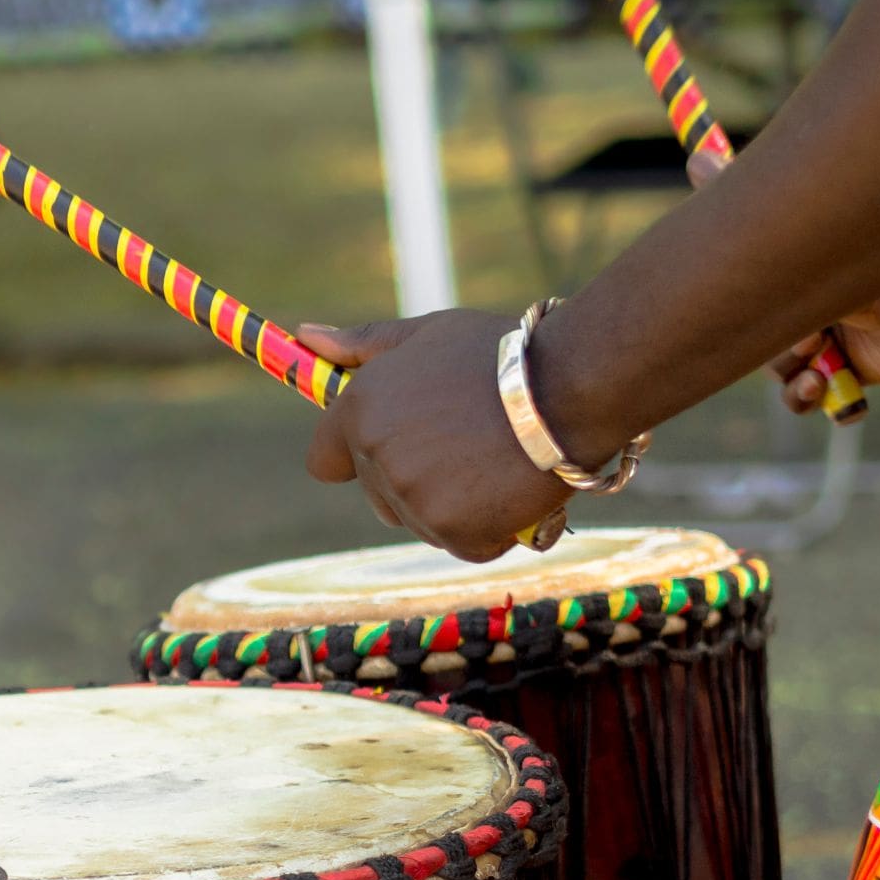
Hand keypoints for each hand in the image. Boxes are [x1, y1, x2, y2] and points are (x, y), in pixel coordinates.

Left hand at [301, 311, 575, 563]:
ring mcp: (414, 499)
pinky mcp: (453, 533)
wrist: (573, 385)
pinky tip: (511, 489)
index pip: (324, 462)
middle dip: (412, 480)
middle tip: (466, 445)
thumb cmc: (502, 354)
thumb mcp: (428, 335)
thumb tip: (305, 337)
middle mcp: (377, 457)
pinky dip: (486, 528)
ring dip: (451, 505)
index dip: (356, 458)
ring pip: (418, 522)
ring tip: (495, 461)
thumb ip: (361, 345)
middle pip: (377, 497)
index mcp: (361, 410)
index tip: (395, 447)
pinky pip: (461, 543)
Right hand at [687, 148, 879, 412]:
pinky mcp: (861, 375)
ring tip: (821, 369)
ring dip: (797, 383)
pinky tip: (830, 390)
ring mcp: (838, 346)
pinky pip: (828, 403)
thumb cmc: (874, 259)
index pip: (752, 310)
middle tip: (811, 340)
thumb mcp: (806, 235)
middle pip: (766, 353)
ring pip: (791, 381)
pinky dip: (826, 402)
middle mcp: (814, 313)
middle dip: (782, 354)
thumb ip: (751, 206)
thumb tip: (697, 155)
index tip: (760, 321)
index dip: (747, 325)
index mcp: (796, 283)